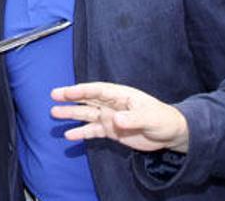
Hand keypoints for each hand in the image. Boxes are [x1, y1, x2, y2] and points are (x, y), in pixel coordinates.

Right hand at [50, 82, 189, 152]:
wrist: (170, 133)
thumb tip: (115, 119)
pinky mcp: (112, 131)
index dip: (82, 90)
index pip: (98, 91)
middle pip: (88, 99)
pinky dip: (81, 133)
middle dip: (71, 97)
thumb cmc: (163, 120)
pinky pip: (93, 131)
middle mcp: (113, 105)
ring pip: (87, 114)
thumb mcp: (150, 118)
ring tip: (54, 113)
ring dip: (72, 114)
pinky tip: (69, 135)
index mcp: (121, 95)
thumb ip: (133, 118)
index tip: (66, 92)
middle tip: (53, 95)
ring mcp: (111, 118)